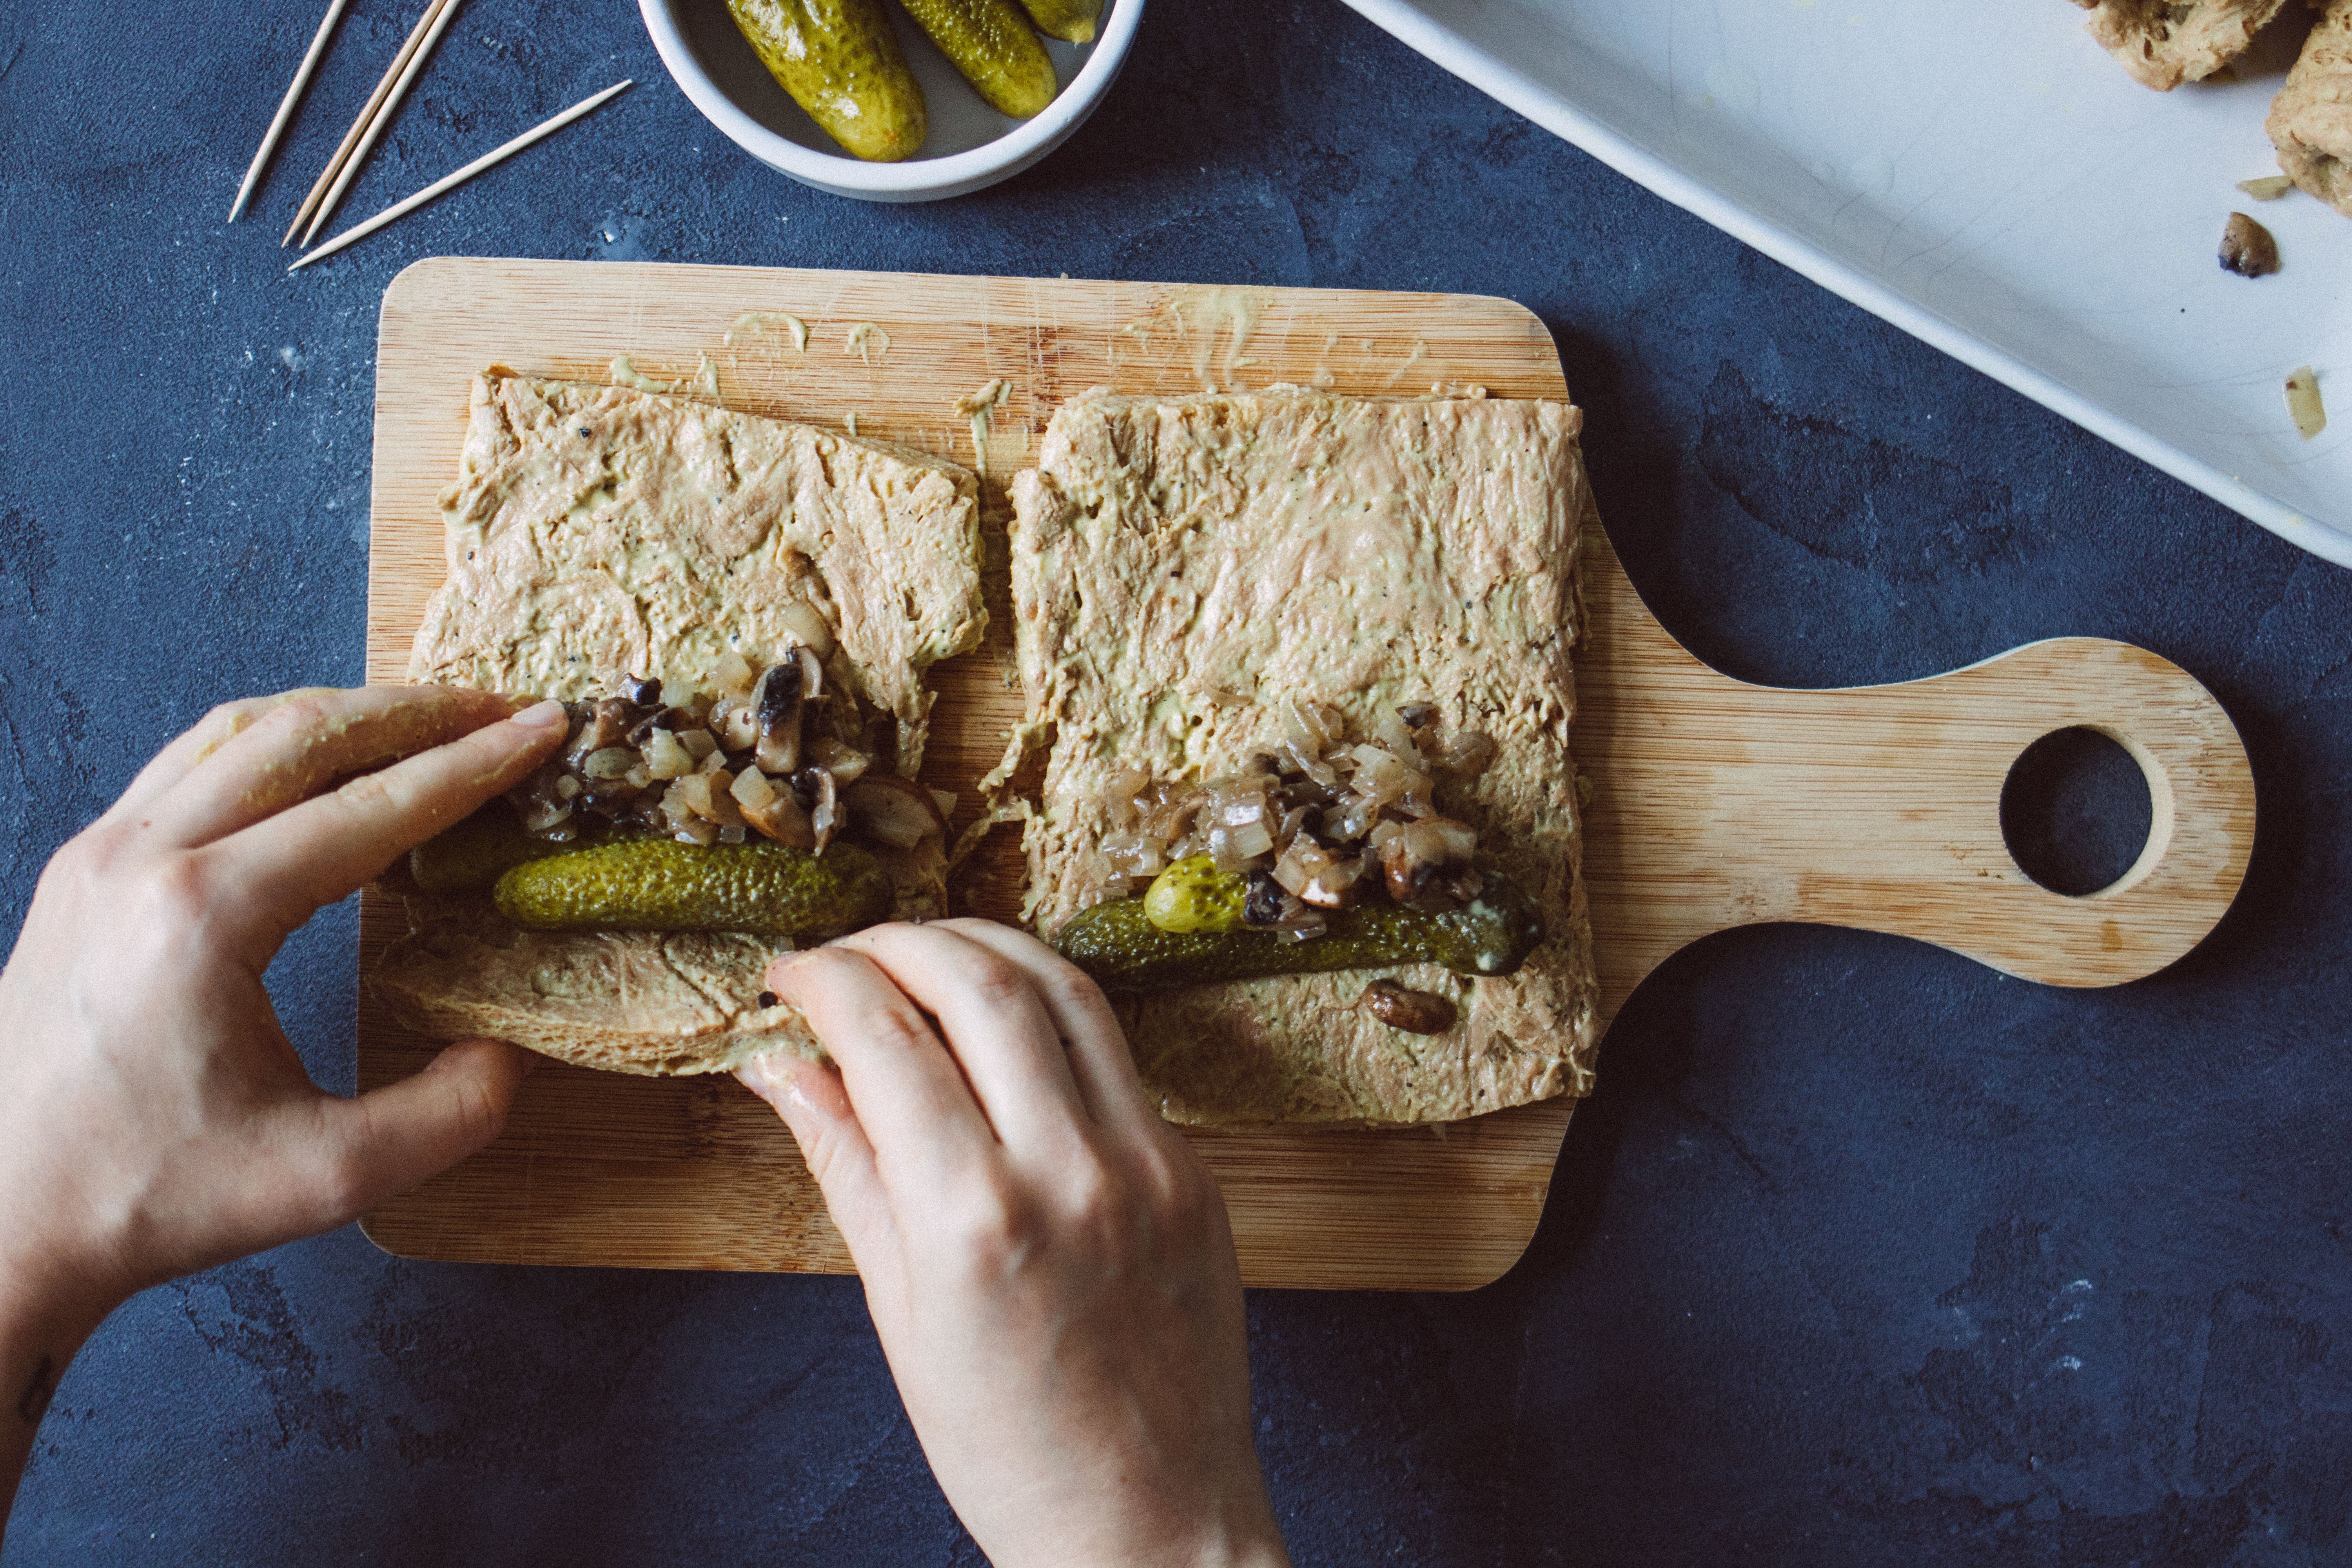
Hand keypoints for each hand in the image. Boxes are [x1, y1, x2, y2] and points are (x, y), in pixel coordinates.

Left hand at [0, 686, 564, 1474]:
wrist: (1, 1223)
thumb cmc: (151, 1198)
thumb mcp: (327, 1179)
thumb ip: (445, 1117)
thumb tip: (505, 1056)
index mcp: (204, 916)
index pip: (371, 810)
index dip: (472, 766)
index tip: (540, 729)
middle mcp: (142, 859)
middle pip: (303, 736)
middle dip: (416, 712)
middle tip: (498, 705)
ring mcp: (98, 856)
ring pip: (236, 732)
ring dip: (341, 714)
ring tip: (422, 718)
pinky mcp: (80, 872)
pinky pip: (187, 766)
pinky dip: (272, 745)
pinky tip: (320, 769)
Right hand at [739, 921, 1288, 1567]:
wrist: (1144, 1522)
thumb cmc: (1004, 1444)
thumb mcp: (896, 1309)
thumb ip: (845, 1163)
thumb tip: (780, 1060)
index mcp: (972, 1219)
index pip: (885, 1036)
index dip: (825, 981)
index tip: (791, 977)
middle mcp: (1066, 1172)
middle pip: (976, 981)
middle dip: (896, 941)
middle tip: (849, 954)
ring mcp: (1144, 1163)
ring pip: (1062, 987)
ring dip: (982, 946)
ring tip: (925, 954)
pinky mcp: (1192, 1168)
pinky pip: (1117, 1050)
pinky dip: (1051, 1008)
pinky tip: (1006, 1016)